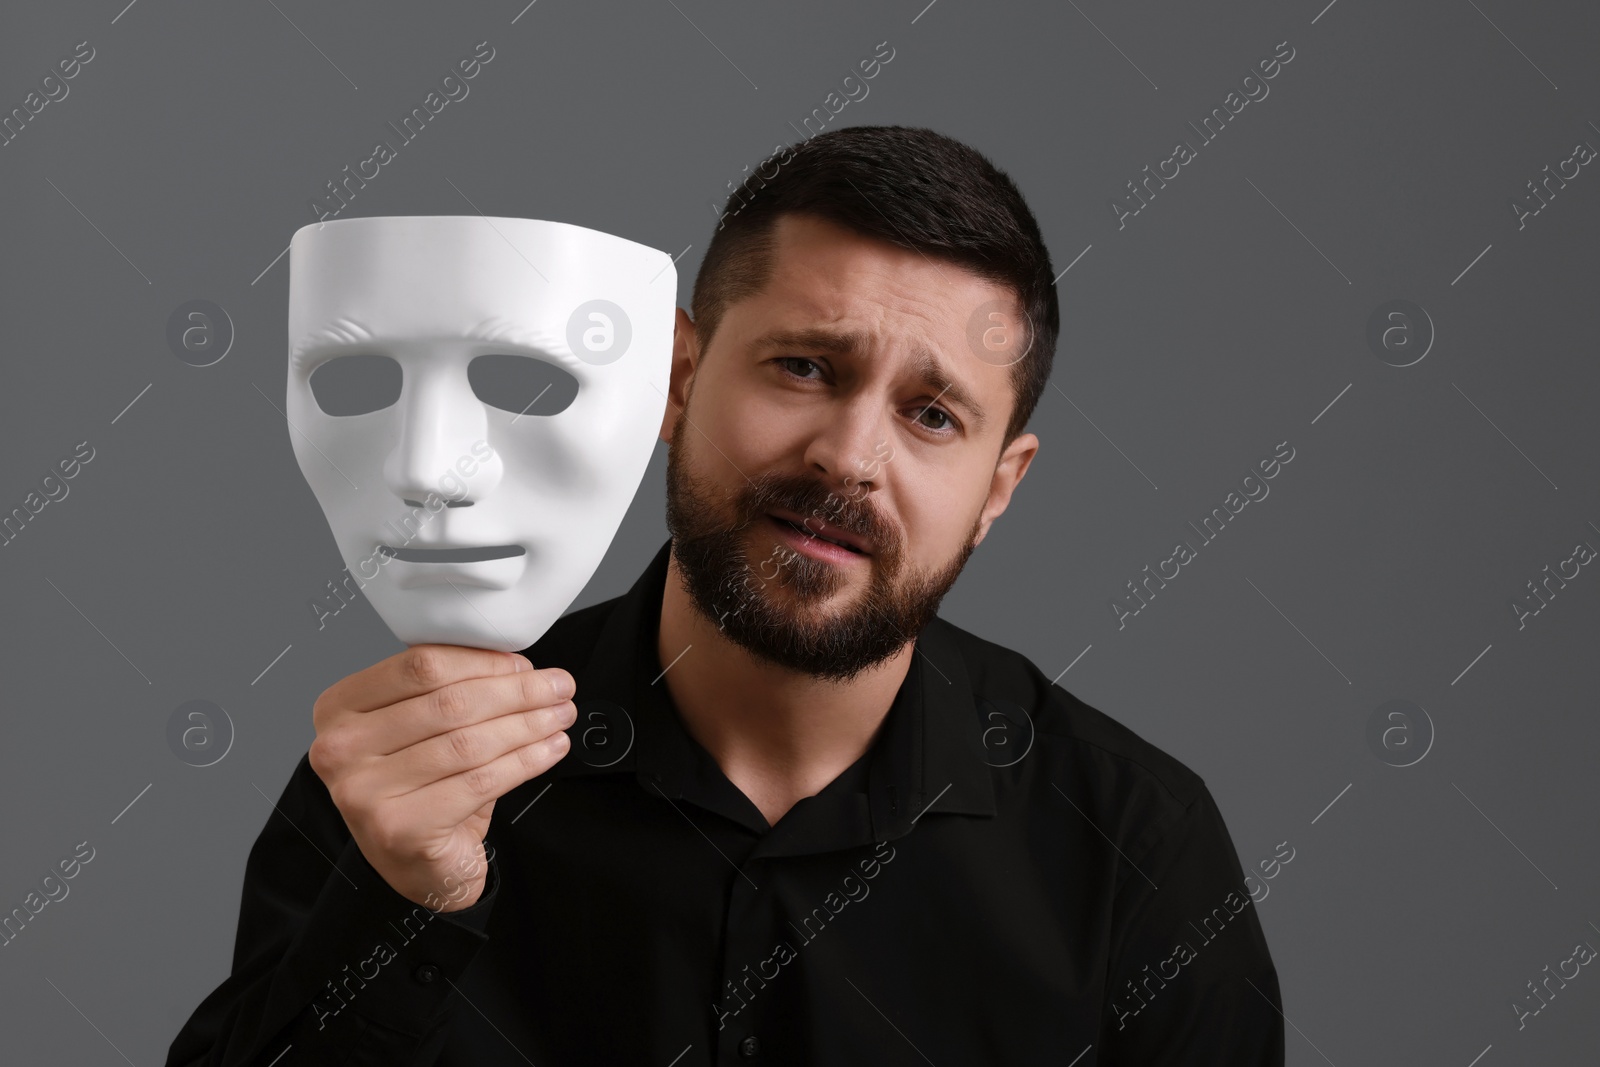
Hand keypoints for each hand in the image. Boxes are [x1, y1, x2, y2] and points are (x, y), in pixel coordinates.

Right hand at [308, 645, 575, 911]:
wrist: (414, 864)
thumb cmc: (419, 788)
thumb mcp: (420, 728)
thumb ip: (449, 689)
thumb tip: (515, 664)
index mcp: (340, 707)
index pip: (421, 666)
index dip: (483, 662)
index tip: (525, 665)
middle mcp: (340, 749)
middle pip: (450, 703)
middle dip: (517, 692)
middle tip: (559, 687)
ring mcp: (365, 792)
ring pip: (469, 742)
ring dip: (528, 725)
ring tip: (560, 716)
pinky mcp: (400, 828)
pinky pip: (480, 782)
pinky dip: (525, 761)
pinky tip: (549, 750)